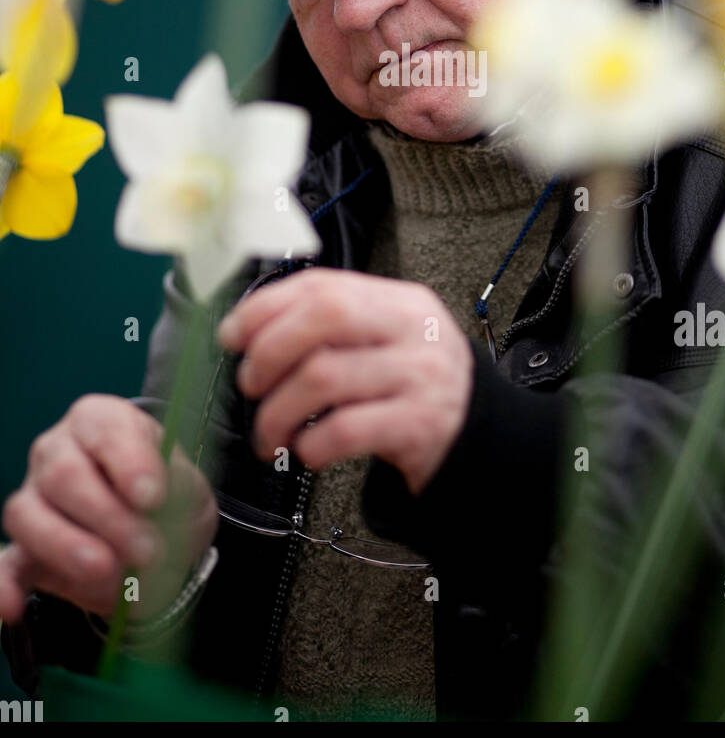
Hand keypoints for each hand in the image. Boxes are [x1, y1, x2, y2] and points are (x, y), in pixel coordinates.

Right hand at [0, 395, 216, 624]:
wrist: (157, 535)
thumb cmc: (170, 495)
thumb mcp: (189, 487)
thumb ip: (178, 494)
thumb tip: (157, 513)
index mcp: (101, 422)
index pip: (105, 428)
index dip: (129, 462)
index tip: (153, 497)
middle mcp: (57, 451)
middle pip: (64, 474)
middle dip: (107, 517)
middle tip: (148, 550)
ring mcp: (33, 498)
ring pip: (28, 514)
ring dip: (68, 548)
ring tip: (108, 571)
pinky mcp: (21, 549)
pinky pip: (3, 564)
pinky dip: (4, 586)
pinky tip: (15, 608)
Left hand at [218, 268, 474, 495]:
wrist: (480, 437)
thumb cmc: (413, 388)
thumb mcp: (385, 341)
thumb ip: (332, 329)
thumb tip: (247, 331)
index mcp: (399, 301)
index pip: (322, 286)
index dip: (265, 308)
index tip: (232, 335)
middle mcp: (413, 330)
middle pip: (324, 318)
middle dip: (269, 352)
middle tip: (250, 386)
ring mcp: (420, 375)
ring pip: (324, 378)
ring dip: (277, 412)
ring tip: (269, 434)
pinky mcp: (421, 425)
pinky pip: (345, 430)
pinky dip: (310, 445)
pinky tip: (306, 451)